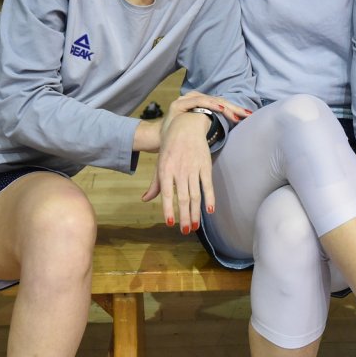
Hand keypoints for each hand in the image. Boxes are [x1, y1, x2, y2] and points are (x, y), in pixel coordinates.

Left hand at [142, 111, 212, 234]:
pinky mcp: (205, 165)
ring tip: (194, 226)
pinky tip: (210, 211)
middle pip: (183, 197)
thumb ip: (155, 183)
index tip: (170, 224)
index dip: (168, 209)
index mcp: (165, 169)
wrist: (187, 125)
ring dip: (195, 212)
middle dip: (184, 216)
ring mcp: (193, 168)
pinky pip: (208, 185)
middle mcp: (179, 170)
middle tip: (184, 231)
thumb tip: (145, 200)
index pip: (166, 193)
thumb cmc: (171, 146)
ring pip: (195, 194)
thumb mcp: (160, 163)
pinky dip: (210, 198)